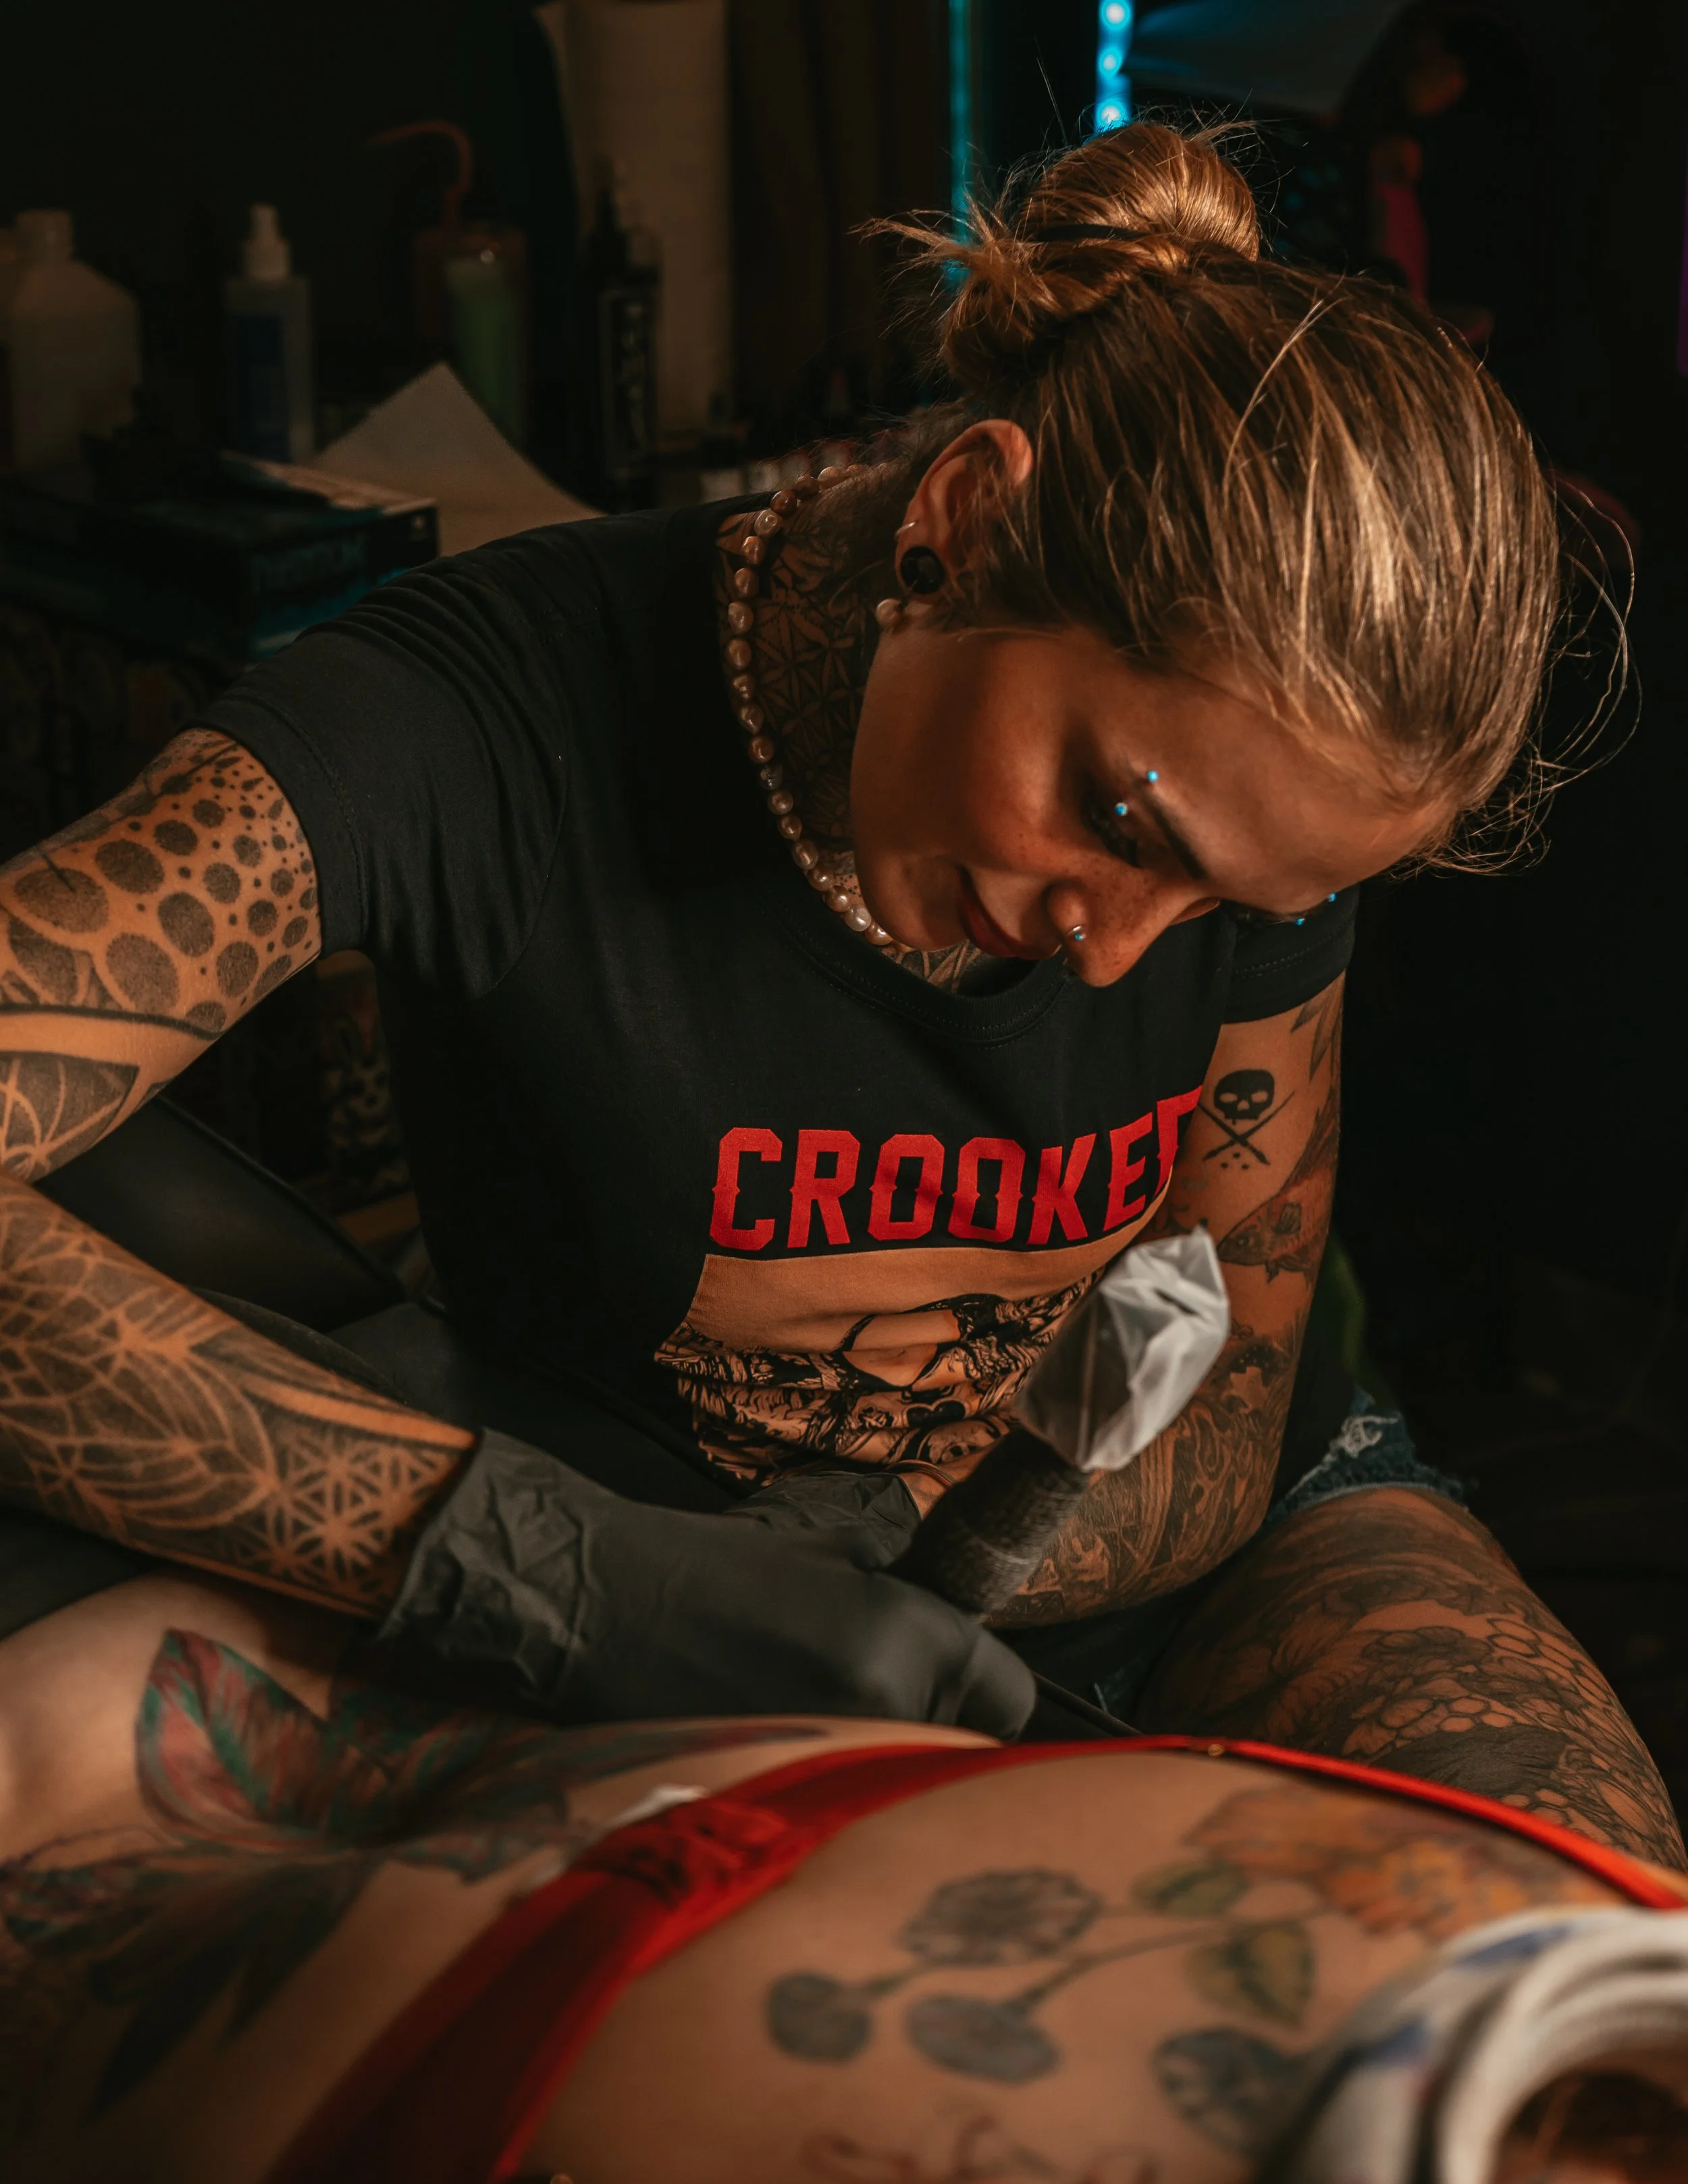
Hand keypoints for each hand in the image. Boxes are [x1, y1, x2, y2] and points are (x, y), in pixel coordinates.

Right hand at [379, 1431, 1034, 1737]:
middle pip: (962, 1744)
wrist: (600, 1605)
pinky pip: (843, 1793)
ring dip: (881, 1749)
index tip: (962, 1677)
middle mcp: (880, 1709)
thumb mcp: (834, 1547)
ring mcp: (830, 1760)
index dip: (988, 1685)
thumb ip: (908, 1591)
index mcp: (901, 1640)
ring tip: (816, 1706)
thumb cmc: (714, 1564)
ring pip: (904, 1770)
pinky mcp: (781, 1792)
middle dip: (935, 1720)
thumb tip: (953, 1622)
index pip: (1010, 1695)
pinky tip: (783, 1737)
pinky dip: (828, 1775)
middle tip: (875, 1688)